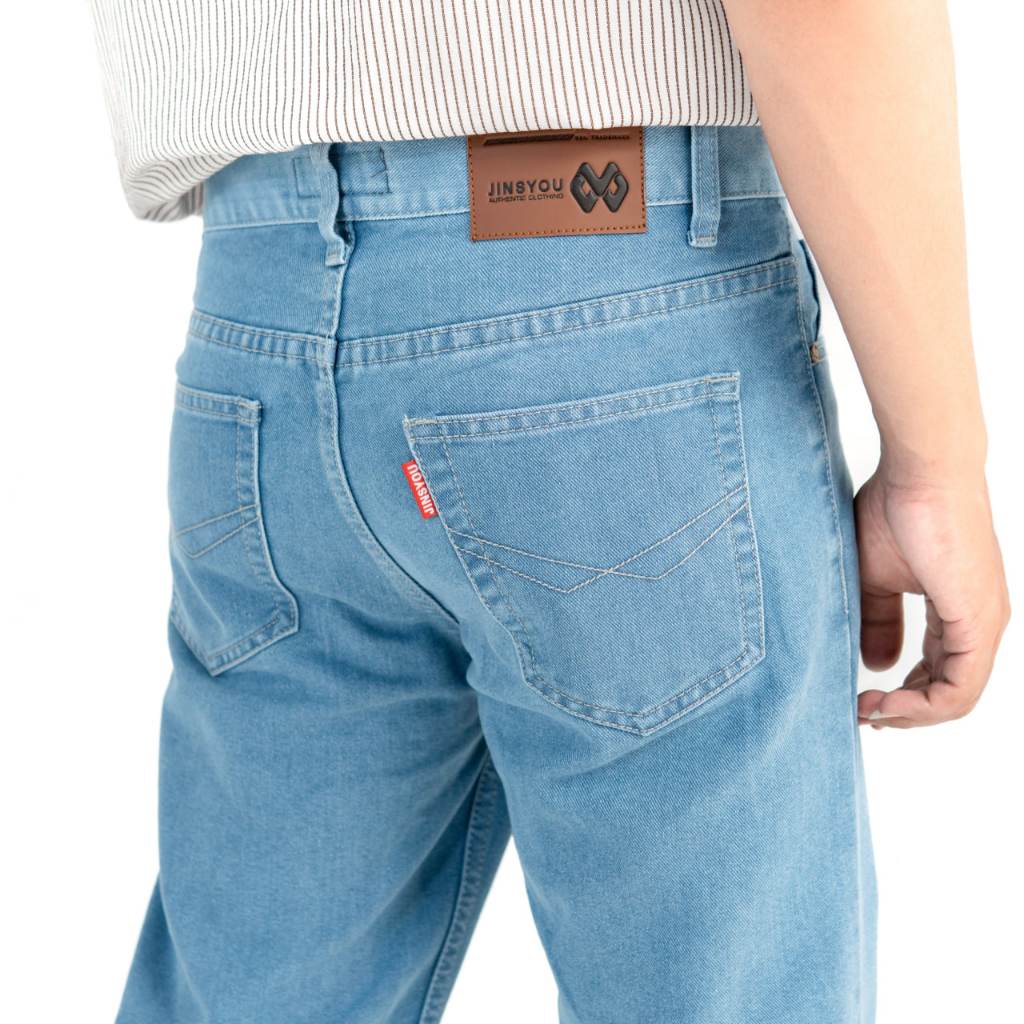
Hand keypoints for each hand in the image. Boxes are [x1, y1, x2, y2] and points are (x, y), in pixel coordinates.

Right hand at [854, 465, 1009, 727]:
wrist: (922, 473)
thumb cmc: (896, 510)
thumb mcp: (876, 577)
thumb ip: (880, 621)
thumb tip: (878, 666)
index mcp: (959, 611)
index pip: (938, 672)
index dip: (900, 695)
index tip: (861, 698)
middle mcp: (980, 623)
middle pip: (948, 694)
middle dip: (902, 713)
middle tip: (861, 714)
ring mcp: (984, 625)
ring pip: (956, 699)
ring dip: (909, 715)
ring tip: (869, 711)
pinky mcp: (978, 623)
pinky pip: (958, 689)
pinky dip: (921, 706)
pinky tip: (887, 702)